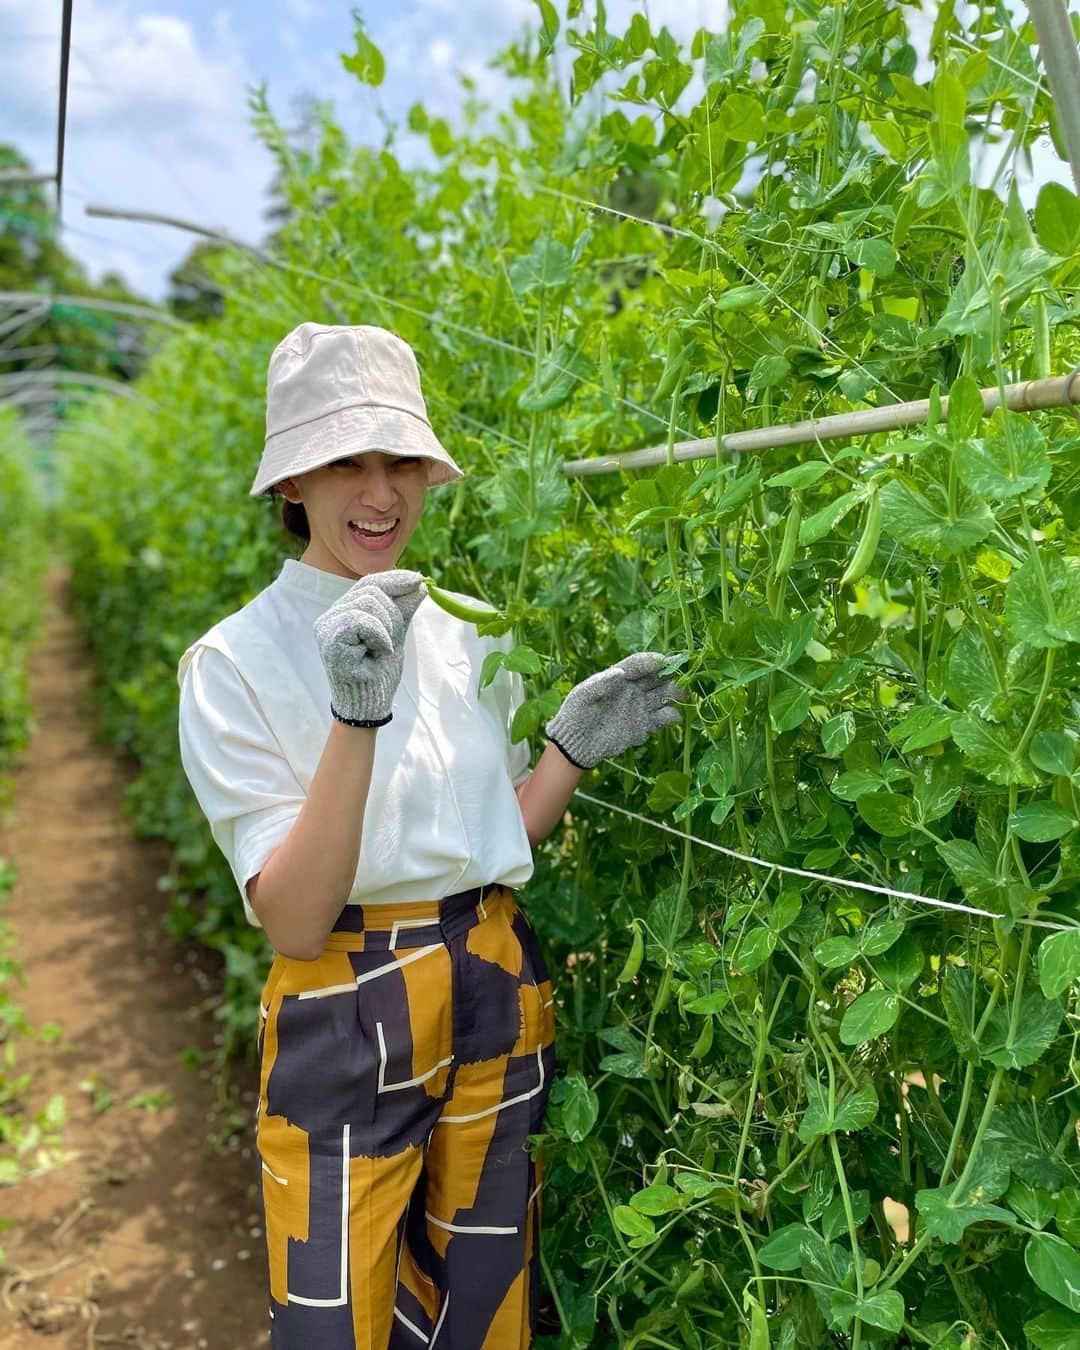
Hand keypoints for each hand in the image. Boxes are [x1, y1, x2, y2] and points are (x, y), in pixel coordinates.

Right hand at [312, 569, 426, 724]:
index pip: (369, 583)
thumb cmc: (380, 670)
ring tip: (380, 650)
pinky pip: (362, 620)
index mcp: (345, 610)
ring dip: (386, 628)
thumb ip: (404, 608)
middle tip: (391, 641)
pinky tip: (376, 653)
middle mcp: (332, 614)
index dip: (394, 579)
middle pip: (371, 589)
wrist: (371, 702)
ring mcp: (327, 625)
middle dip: (392, 613)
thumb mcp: (397, 632)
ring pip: (368, 602)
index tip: (419, 580)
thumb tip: (420, 583)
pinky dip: (378, 636)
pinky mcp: (329, 638)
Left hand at [542, 651, 687, 768]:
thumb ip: (600, 684)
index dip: (652, 661)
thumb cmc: (575, 714)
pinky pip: (663, 718)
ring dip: (675, 692)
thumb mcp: (582, 697)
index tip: (664, 661)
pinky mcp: (644, 726)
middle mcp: (634, 689)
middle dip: (671, 674)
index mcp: (619, 677)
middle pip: (657, 677)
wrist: (577, 743)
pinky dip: (671, 716)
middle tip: (682, 675)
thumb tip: (619, 673)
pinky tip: (672, 717)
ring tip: (681, 694)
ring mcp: (641, 707)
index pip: (639, 664)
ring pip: (664, 695)